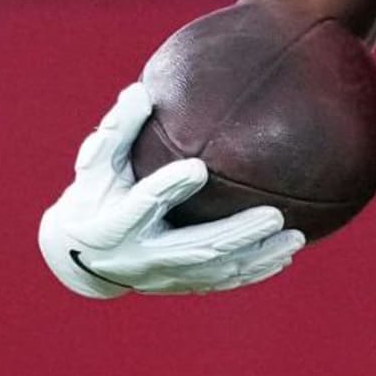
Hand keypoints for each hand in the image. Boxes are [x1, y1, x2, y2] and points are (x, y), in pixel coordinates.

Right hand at [39, 83, 304, 297]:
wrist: (80, 257)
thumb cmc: (95, 194)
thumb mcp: (96, 164)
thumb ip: (118, 130)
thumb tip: (142, 91)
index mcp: (115, 224)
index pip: (144, 205)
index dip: (168, 188)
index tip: (198, 168)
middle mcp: (141, 257)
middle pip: (195, 249)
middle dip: (237, 235)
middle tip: (274, 214)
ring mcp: (163, 276)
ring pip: (216, 272)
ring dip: (257, 257)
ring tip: (295, 238)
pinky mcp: (179, 284)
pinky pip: (220, 282)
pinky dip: (253, 272)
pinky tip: (285, 255)